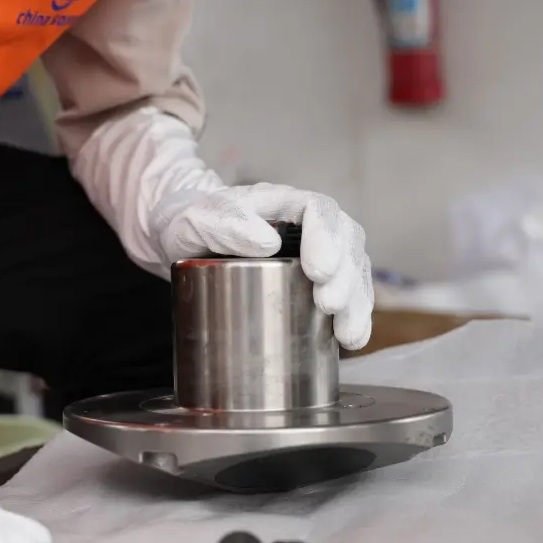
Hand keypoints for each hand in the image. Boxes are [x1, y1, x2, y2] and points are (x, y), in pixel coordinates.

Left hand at [151, 183, 373, 349]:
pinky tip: (352, 340)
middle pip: (346, 242)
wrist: (186, 241)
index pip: (319, 210)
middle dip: (345, 276)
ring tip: (348, 333)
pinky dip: (354, 317)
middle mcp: (309, 227)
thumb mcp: (199, 220)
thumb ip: (227, 225)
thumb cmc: (195, 224)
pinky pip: (346, 295)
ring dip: (357, 303)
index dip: (327, 238)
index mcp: (285, 203)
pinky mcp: (315, 284)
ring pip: (353, 270)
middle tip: (329, 304)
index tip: (318, 270)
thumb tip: (268, 243)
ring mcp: (317, 254)